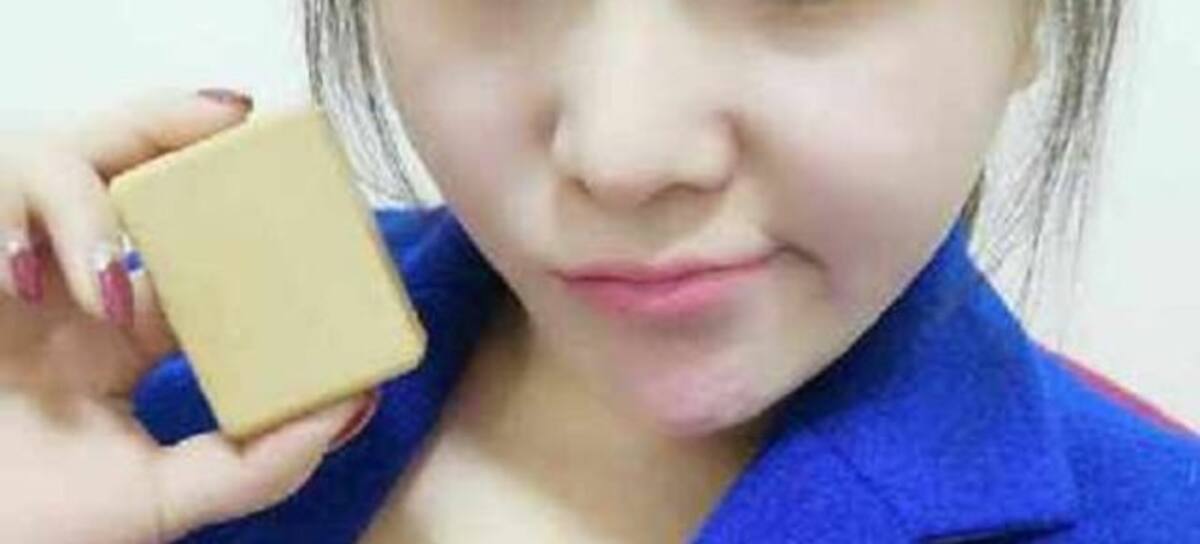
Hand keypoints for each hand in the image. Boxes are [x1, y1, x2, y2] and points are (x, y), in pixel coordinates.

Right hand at [0, 90, 375, 542]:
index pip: (189, 243)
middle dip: (173, 125)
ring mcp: (11, 266)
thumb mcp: (165, 499)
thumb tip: (355, 404)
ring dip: (86, 200)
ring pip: (52, 158)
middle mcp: (69, 284)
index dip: (240, 212)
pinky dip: (20, 221)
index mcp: (121, 329)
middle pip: (123, 162)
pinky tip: (25, 281)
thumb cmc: (33, 526)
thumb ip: (260, 463)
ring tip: (106, 283)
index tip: (302, 200)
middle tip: (237, 116)